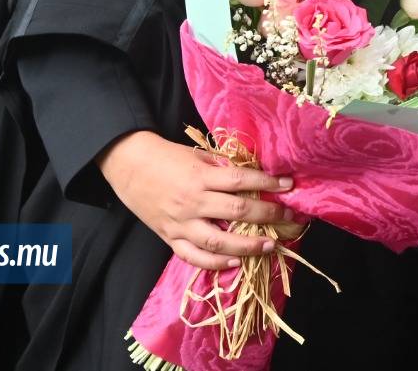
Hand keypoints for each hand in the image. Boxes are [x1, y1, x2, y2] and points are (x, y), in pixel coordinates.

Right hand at [98, 130, 292, 271]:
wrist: (129, 166)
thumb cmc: (167, 157)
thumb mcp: (197, 155)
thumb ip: (223, 168)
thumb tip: (252, 179)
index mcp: (200, 176)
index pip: (240, 181)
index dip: (267, 184)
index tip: (288, 185)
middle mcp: (192, 202)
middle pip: (236, 213)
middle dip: (267, 216)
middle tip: (288, 217)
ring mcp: (180, 223)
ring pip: (217, 242)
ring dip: (247, 247)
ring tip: (270, 246)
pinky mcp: (169, 237)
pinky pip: (194, 256)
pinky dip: (215, 263)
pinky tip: (236, 263)